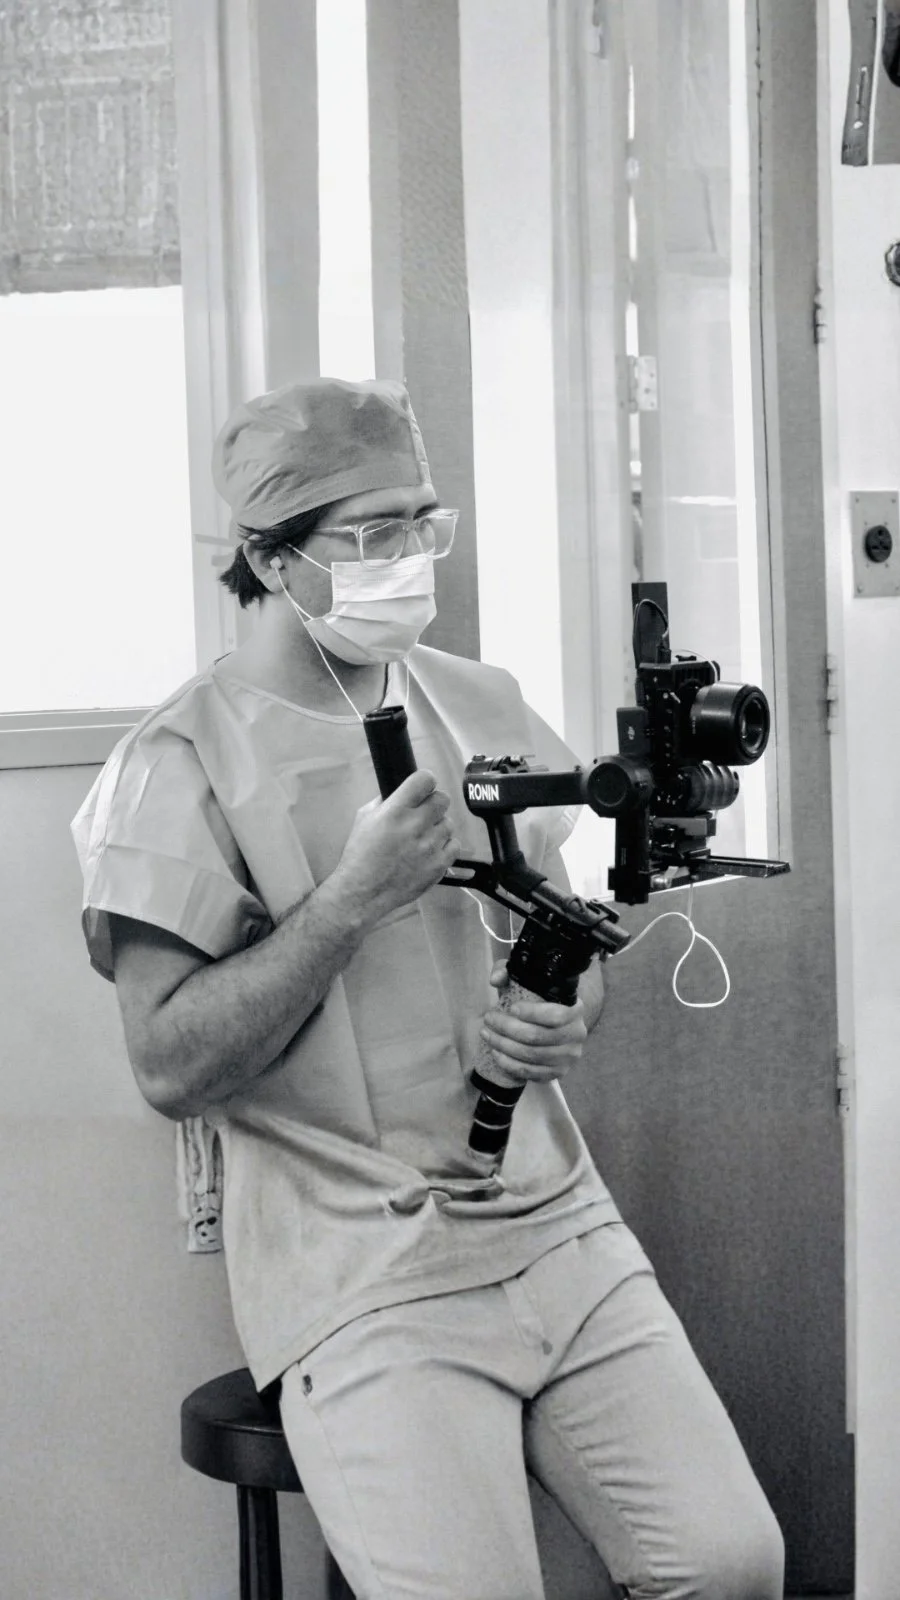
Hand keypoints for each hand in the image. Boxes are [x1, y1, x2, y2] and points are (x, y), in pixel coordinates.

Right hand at [332, 770, 460, 922]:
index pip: (425, 780)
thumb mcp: (364, 818)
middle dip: (433, 804)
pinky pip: (454, 845)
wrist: (363, 891)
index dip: (425, 782)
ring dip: (437, 827)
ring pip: (448, 823)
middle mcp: (415, 826)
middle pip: (443, 799)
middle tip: (423, 814)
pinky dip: (444, 847)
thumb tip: (404, 791)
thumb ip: (386, 801)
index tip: (423, 788)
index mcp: (395, 811)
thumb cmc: (360, 856)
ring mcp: (429, 847)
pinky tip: (429, 851)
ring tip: (421, 838)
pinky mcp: (438, 865)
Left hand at [479, 960, 587, 1086]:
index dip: (532, 1013)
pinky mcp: (558, 1073)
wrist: (556, 1024)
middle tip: (488, 1020)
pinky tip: (496, 1053)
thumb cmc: (539, 1001)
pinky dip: (510, 1064)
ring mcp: (568, 1056)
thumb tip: (495, 979)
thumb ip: (509, 971)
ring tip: (487, 1035)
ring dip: (504, 1046)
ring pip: (531, 1056)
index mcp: (575, 1009)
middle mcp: (577, 1034)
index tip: (511, 1008)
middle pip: (537, 1037)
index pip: (556, 1015)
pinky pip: (530, 1072)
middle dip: (506, 1028)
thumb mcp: (527, 982)